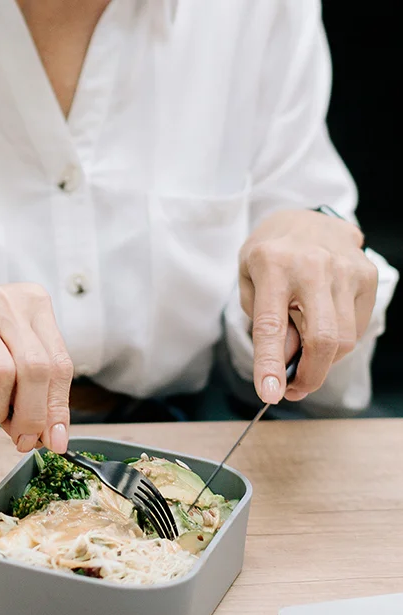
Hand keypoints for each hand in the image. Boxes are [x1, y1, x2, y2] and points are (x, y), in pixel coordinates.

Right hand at [0, 284, 72, 453]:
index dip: (57, 408)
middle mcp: (7, 300)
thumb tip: (44, 434)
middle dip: (30, 416)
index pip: (59, 364)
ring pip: (1, 373)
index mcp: (33, 304)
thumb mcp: (1, 356)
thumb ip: (24, 389)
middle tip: (20, 439)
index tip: (52, 439)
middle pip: (36, 369)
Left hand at [239, 209, 377, 403]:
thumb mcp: (249, 282)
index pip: (271, 326)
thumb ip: (263, 321)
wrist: (303, 217)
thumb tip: (286, 360)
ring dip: (323, 363)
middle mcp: (314, 266)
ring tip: (304, 360)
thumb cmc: (269, 256)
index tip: (269, 394)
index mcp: (273, 266)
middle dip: (309, 377)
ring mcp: (346, 269)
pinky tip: (321, 331)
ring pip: (344, 339)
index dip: (270, 365)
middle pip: (322, 339)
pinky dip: (338, 342)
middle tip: (292, 390)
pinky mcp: (367, 275)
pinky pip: (357, 327)